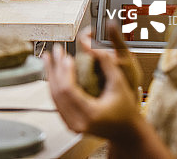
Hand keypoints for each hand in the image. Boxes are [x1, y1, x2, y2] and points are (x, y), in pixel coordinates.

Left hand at [43, 25, 141, 140]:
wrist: (127, 131)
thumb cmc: (126, 109)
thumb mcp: (119, 83)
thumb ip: (106, 63)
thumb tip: (91, 46)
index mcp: (90, 114)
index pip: (68, 89)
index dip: (65, 70)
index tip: (66, 56)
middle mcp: (78, 122)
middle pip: (58, 92)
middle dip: (55, 68)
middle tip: (55, 51)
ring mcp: (73, 125)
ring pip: (54, 98)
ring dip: (51, 76)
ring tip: (48, 59)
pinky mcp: (70, 123)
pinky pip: (57, 103)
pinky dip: (55, 86)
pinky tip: (53, 73)